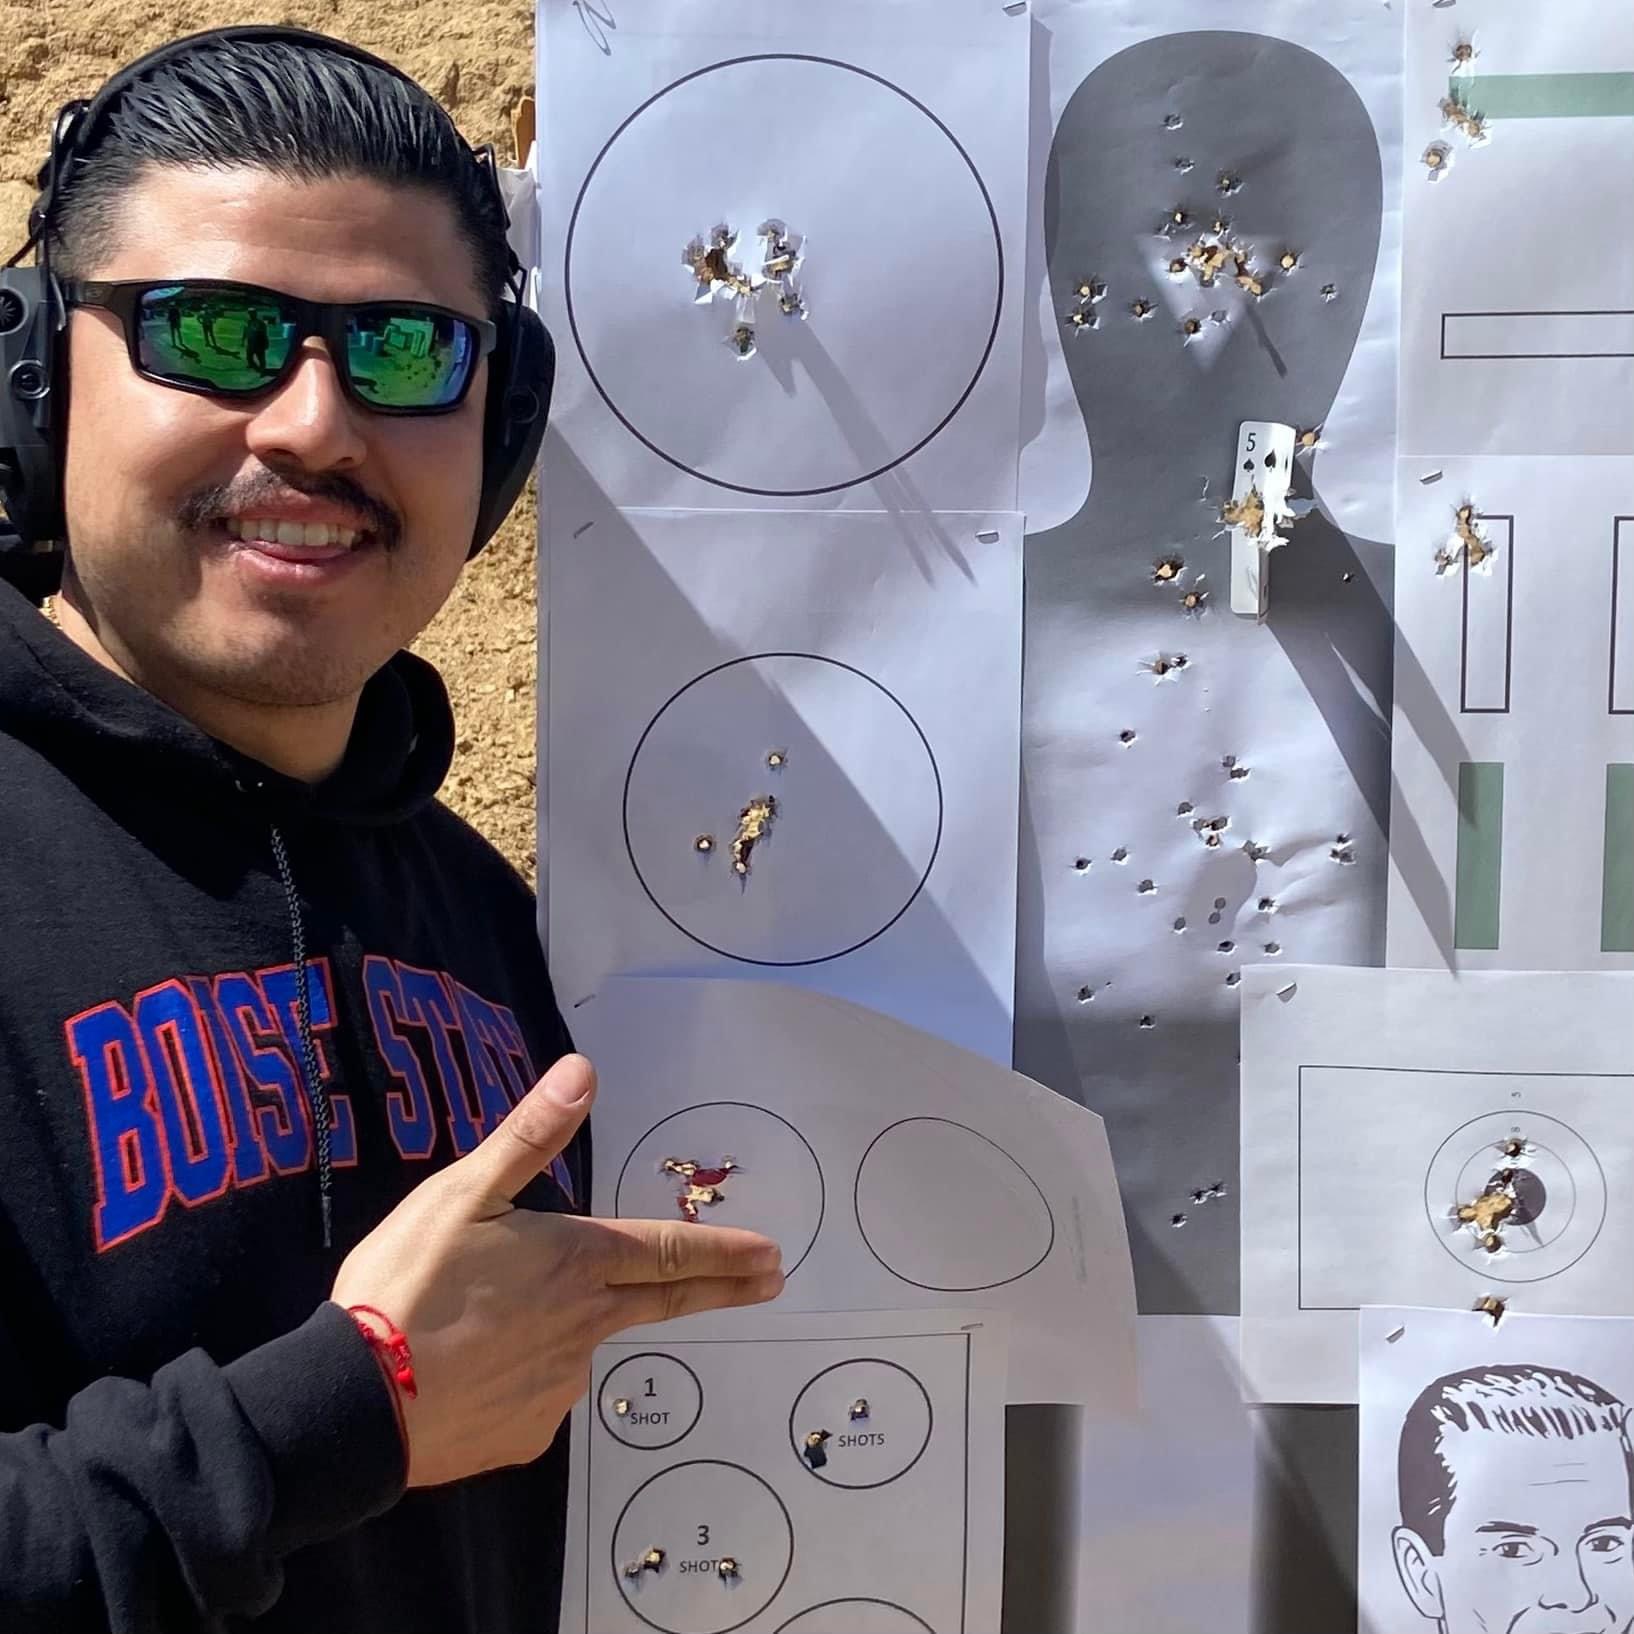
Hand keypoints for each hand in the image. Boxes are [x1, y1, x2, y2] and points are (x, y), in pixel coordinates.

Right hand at [329, 1053, 783, 1487]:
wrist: (355, 1402)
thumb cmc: (410, 1283)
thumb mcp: (463, 1193)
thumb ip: (529, 1135)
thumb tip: (583, 1071)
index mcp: (576, 1261)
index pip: (670, 1252)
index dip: (725, 1252)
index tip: (772, 1257)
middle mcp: (585, 1325)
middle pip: (663, 1300)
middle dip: (722, 1287)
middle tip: (770, 1282)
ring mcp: (559, 1385)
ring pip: (583, 1345)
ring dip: (575, 1329)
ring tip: (507, 1322)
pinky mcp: (526, 1432)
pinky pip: (537, 1393)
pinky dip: (522, 1375)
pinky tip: (478, 1370)